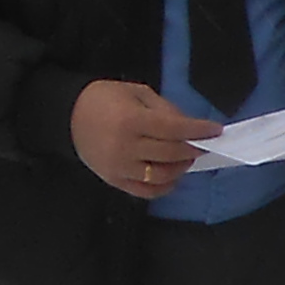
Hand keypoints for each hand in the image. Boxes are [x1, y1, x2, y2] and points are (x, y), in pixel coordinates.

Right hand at [71, 78, 213, 199]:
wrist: (69, 115)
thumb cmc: (104, 99)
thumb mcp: (136, 93)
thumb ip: (165, 109)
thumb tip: (189, 127)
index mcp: (131, 120)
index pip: (173, 129)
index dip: (198, 130)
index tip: (215, 130)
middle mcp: (125, 147)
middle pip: (170, 154)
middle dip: (192, 149)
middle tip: (201, 144)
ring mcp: (119, 167)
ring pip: (161, 176)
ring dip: (181, 168)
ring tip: (186, 158)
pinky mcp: (114, 180)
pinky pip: (146, 191)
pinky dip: (164, 186)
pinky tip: (172, 176)